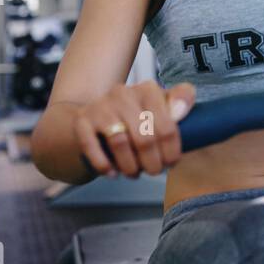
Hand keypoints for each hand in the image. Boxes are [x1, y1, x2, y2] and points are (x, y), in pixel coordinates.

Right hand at [74, 81, 195, 177]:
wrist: (96, 114)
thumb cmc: (137, 115)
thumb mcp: (161, 105)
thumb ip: (180, 101)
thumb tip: (180, 111)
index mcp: (148, 89)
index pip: (168, 125)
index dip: (172, 151)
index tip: (172, 162)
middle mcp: (123, 93)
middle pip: (145, 138)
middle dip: (153, 163)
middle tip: (154, 171)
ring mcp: (101, 106)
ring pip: (120, 143)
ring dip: (130, 166)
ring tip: (135, 173)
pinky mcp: (82, 120)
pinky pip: (92, 148)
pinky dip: (104, 165)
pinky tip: (112, 173)